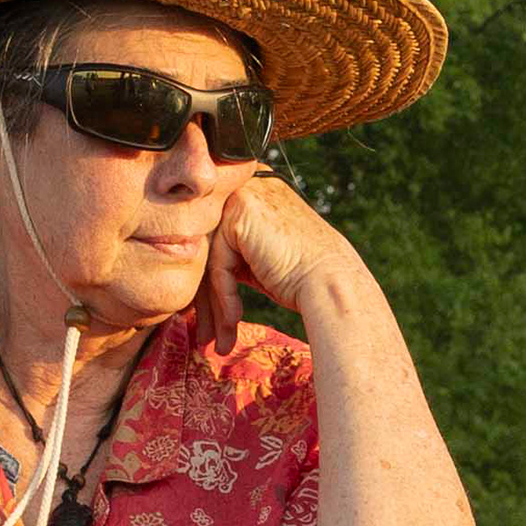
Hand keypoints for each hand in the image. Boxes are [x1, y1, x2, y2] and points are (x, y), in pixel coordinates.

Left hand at [190, 175, 365, 351]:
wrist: (331, 283)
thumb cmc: (302, 278)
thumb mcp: (259, 257)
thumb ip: (231, 252)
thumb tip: (194, 278)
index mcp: (249, 188)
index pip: (215, 240)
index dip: (207, 285)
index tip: (207, 321)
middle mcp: (244, 184)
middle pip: (209, 248)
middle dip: (206, 300)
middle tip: (206, 336)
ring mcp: (241, 194)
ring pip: (209, 258)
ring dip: (213, 307)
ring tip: (217, 341)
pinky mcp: (239, 212)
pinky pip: (219, 264)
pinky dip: (224, 298)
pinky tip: (233, 322)